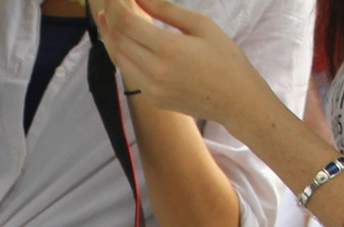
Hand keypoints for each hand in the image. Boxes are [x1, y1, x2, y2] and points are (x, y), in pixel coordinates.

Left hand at [93, 0, 271, 126]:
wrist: (237, 101)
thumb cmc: (226, 58)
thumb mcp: (201, 25)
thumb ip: (166, 9)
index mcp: (168, 49)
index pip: (126, 23)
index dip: (117, 5)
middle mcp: (155, 72)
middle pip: (117, 39)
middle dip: (110, 16)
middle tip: (111, 1)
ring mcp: (151, 89)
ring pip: (118, 58)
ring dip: (109, 35)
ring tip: (106, 16)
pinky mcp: (152, 99)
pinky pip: (129, 72)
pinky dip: (121, 53)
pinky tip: (122, 39)